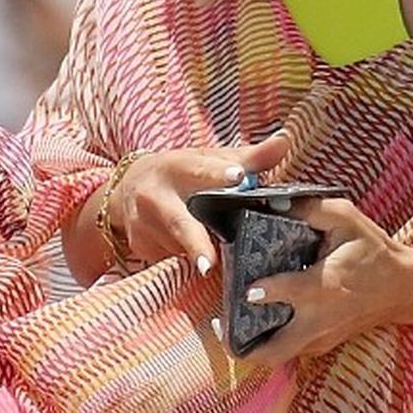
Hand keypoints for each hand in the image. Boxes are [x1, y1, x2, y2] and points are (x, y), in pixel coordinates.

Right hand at [108, 131, 289, 271]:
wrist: (128, 188)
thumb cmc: (181, 173)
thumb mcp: (209, 160)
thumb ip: (249, 158)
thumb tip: (284, 142)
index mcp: (176, 167)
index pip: (200, 170)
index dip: (219, 174)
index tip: (239, 177)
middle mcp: (156, 196)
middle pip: (180, 223)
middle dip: (195, 243)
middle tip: (210, 265)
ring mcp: (144, 225)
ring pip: (180, 248)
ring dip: (202, 257)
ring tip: (219, 264)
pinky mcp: (141, 248)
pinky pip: (171, 261)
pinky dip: (188, 266)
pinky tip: (199, 270)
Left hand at [237, 197, 405, 367]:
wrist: (403, 290)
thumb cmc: (374, 252)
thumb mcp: (347, 219)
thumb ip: (310, 207)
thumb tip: (273, 198)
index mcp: (322, 288)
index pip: (282, 294)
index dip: (260, 291)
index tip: (248, 286)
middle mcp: (317, 322)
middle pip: (270, 352)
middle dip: (238, 344)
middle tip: (218, 323)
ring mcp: (319, 339)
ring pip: (275, 357)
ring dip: (249, 345)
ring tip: (229, 323)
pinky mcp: (321, 345)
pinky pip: (287, 351)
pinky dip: (267, 341)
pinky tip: (256, 320)